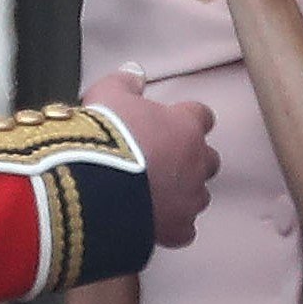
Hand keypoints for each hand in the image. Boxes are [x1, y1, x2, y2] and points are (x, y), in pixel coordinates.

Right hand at [83, 70, 219, 247]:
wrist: (94, 184)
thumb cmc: (104, 135)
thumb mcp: (107, 95)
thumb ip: (125, 82)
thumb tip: (135, 73)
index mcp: (184, 126)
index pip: (202, 116)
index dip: (186, 120)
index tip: (171, 123)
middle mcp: (196, 162)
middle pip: (208, 159)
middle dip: (190, 160)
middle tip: (161, 161)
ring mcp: (189, 197)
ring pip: (199, 196)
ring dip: (182, 193)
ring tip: (153, 194)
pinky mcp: (177, 229)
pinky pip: (184, 231)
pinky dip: (172, 228)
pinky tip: (153, 225)